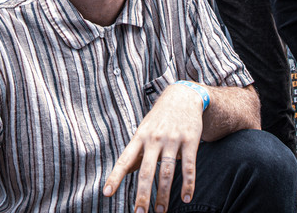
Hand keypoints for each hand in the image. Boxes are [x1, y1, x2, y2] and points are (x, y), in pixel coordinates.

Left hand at [103, 83, 203, 212]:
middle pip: (147, 170)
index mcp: (140, 136)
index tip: (107, 193)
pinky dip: (188, 184)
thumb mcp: (144, 129)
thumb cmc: (159, 117)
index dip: (115, 176)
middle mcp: (154, 138)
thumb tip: (125, 171)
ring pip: (167, 172)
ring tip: (161, 211)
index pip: (125, 159)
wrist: (182, 96)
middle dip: (142, 194)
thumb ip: (136, 150)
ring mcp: (173, 139)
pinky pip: (189, 166)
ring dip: (164, 195)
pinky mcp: (190, 141)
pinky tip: (186, 198)